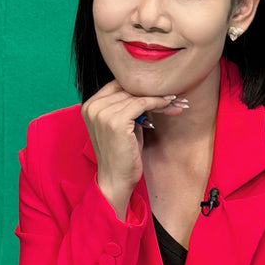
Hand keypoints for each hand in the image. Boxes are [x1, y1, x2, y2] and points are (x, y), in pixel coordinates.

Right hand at [81, 81, 183, 217]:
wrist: (116, 180)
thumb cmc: (121, 154)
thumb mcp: (121, 125)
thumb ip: (126, 106)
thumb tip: (149, 88)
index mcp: (89, 106)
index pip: (117, 85)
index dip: (139, 86)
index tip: (159, 88)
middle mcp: (92, 107)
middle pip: (127, 88)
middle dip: (151, 91)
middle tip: (173, 94)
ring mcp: (103, 113)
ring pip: (136, 96)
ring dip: (158, 97)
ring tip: (175, 101)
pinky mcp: (116, 121)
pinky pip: (142, 103)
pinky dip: (157, 102)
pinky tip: (168, 103)